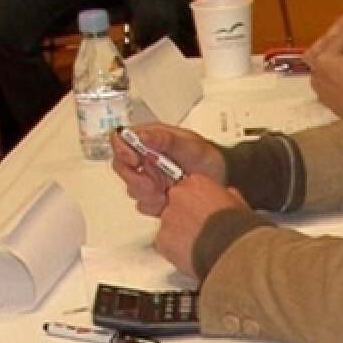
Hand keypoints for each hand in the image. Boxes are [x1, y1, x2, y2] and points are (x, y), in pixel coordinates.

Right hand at [111, 123, 226, 215]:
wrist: (222, 180)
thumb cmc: (207, 158)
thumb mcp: (190, 145)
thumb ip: (166, 140)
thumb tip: (142, 136)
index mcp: (150, 139)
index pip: (120, 139)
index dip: (122, 150)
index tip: (136, 162)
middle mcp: (144, 157)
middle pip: (121, 166)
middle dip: (136, 179)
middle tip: (154, 185)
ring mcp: (147, 177)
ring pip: (131, 188)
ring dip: (147, 194)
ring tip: (167, 193)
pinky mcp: (153, 196)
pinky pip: (143, 204)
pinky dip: (154, 206)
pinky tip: (168, 202)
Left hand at [152, 175, 248, 278]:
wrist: (232, 251)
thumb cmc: (239, 227)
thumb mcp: (238, 203)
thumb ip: (225, 196)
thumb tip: (225, 196)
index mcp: (196, 182)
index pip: (189, 187)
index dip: (197, 202)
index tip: (204, 212)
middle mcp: (177, 195)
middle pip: (175, 205)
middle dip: (185, 217)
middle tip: (201, 231)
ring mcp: (167, 218)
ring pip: (169, 226)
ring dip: (179, 234)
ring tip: (198, 247)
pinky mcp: (161, 240)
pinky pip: (165, 245)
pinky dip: (176, 251)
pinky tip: (192, 257)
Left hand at [307, 27, 342, 118]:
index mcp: (324, 58)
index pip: (337, 37)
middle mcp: (317, 72)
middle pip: (320, 50)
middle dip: (332, 41)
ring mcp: (320, 88)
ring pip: (320, 67)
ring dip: (330, 59)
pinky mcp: (326, 100)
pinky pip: (326, 82)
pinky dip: (333, 74)